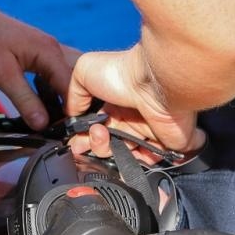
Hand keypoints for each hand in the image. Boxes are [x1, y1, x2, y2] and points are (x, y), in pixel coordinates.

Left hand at [0, 0, 77, 129]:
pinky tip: (49, 103)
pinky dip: (56, 88)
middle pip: (78, 79)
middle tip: (67, 126)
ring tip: (61, 119)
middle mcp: (54, 49)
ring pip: (69, 75)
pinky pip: (55, 72)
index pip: (73, 86)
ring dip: (67, 95)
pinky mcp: (36, 53)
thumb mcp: (3, 75)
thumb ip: (25, 100)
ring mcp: (46, 50)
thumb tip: (43, 124)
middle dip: (77, 102)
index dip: (73, 110)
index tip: (68, 131)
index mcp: (50, 52)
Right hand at [67, 45, 204, 159]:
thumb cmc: (122, 72)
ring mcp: (147, 133)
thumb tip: (71, 115)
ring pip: (122, 155)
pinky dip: (132, 163)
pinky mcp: (162, 145)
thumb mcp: (83, 71)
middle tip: (86, 139)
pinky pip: (145, 163)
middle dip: (92, 145)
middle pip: (107, 144)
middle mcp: (130, 118)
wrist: (155, 82)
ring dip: (106, 151)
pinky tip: (123, 151)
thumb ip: (72, 95)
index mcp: (113, 104)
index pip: (94, 127)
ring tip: (104, 137)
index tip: (73, 141)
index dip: (82, 136)